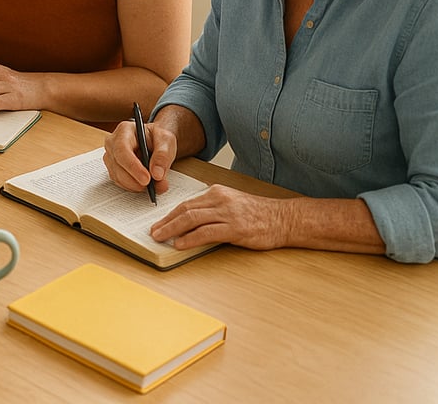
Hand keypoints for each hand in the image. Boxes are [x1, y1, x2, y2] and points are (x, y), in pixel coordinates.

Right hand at [103, 118, 176, 194]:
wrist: (154, 142)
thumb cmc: (157, 138)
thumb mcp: (166, 141)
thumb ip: (163, 156)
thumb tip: (157, 174)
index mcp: (124, 130)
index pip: (122, 149)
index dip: (133, 166)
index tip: (147, 179)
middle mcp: (113, 143)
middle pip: (117, 165)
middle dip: (135, 180)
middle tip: (153, 186)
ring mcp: (110, 156)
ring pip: (117, 176)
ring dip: (136, 185)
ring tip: (153, 185)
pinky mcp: (112, 169)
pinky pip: (119, 182)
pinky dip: (133, 187)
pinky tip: (144, 184)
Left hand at [149, 185, 290, 250]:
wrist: (284, 218)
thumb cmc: (258, 214)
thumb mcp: (231, 203)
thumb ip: (211, 208)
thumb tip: (188, 221)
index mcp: (216, 192)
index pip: (186, 203)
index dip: (169, 214)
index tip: (158, 223)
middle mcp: (219, 199)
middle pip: (184, 209)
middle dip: (165, 222)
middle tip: (153, 232)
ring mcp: (227, 213)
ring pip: (192, 219)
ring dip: (172, 229)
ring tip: (160, 238)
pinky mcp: (235, 228)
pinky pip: (206, 232)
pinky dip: (190, 238)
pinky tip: (180, 244)